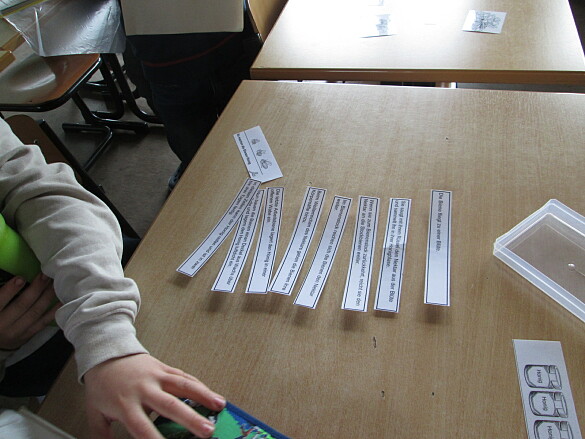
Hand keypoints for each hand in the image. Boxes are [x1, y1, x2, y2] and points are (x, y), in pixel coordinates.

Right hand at [0, 273, 58, 349]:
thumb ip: (2, 294)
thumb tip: (17, 279)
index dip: (10, 290)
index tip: (21, 278)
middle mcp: (3, 324)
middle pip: (22, 305)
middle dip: (36, 288)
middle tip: (46, 275)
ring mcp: (17, 331)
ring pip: (35, 312)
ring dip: (47, 296)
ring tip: (55, 282)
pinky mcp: (29, 334)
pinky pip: (44, 321)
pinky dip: (54, 310)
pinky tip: (62, 300)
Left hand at [84, 353, 225, 438]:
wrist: (105, 353)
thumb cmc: (102, 385)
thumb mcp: (95, 413)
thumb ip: (101, 436)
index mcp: (125, 404)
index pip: (141, 427)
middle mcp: (144, 389)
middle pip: (170, 406)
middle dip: (191, 419)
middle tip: (207, 430)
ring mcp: (156, 376)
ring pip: (183, 386)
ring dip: (203, 396)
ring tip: (220, 405)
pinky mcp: (163, 367)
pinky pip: (184, 376)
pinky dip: (199, 385)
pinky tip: (211, 393)